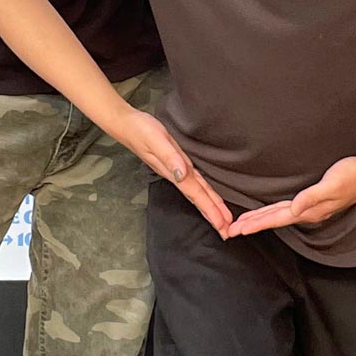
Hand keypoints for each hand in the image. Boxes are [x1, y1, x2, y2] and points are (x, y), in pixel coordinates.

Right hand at [113, 106, 233, 237]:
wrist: (126, 123)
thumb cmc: (140, 130)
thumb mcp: (156, 141)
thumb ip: (169, 158)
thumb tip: (182, 175)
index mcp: (174, 172)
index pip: (196, 194)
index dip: (210, 209)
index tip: (222, 225)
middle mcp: (176, 173)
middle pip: (198, 198)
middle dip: (213, 215)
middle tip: (228, 231)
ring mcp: (176, 169)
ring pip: (197, 191)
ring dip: (210, 206)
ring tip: (222, 219)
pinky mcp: (176, 161)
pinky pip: (194, 181)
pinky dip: (203, 191)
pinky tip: (207, 195)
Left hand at [227, 151, 355, 236]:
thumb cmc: (352, 176)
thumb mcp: (332, 184)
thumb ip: (312, 197)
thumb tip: (294, 209)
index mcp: (309, 210)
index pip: (277, 218)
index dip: (257, 223)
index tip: (238, 229)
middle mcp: (309, 213)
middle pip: (275, 220)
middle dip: (253, 225)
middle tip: (231, 230)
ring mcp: (312, 209)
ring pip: (280, 216)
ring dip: (262, 220)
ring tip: (245, 224)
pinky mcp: (315, 201)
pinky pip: (288, 210)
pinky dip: (274, 213)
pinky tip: (271, 212)